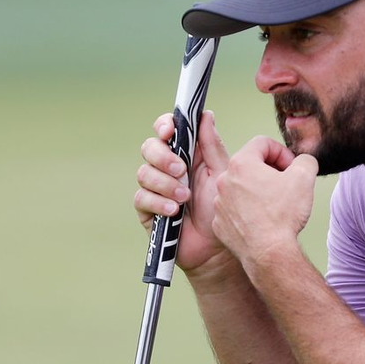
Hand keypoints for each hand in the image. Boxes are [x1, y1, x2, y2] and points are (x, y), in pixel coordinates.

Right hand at [133, 110, 231, 274]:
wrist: (216, 248)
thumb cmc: (221, 210)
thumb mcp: (222, 175)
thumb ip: (212, 146)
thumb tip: (205, 115)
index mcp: (186, 154)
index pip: (167, 130)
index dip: (164, 126)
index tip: (170, 131)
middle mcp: (166, 168)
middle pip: (149, 148)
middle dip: (163, 157)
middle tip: (181, 170)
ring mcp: (154, 188)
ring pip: (144, 173)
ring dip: (165, 184)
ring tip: (184, 198)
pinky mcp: (147, 210)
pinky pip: (142, 198)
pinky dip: (158, 202)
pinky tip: (174, 211)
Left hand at [210, 136, 318, 271]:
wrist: (269, 254)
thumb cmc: (283, 216)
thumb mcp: (305, 178)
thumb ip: (305, 160)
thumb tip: (303, 162)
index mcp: (242, 164)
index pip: (262, 143)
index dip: (282, 152)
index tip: (291, 167)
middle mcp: (224, 181)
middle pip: (250, 166)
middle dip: (269, 172)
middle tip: (285, 185)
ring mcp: (220, 204)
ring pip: (241, 189)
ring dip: (257, 192)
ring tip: (275, 206)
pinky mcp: (220, 224)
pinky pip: (235, 211)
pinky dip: (248, 212)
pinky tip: (263, 222)